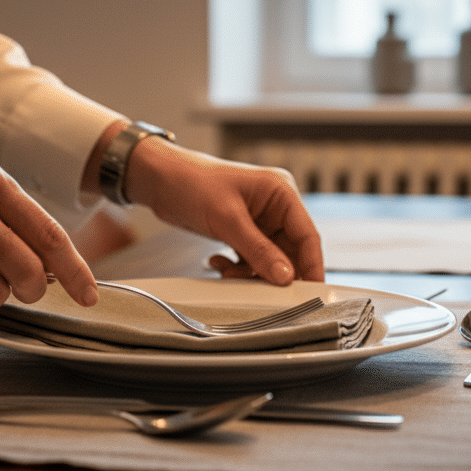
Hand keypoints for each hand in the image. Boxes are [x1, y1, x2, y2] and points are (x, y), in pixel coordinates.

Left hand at [122, 137, 323, 284]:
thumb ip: (258, 250)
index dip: (311, 265)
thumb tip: (285, 277)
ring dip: (251, 272)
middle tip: (261, 291)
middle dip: (274, 273)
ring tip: (228, 272)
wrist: (159, 180)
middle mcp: (274, 207)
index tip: (310, 291)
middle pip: (290, 252)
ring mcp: (258, 221)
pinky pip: (250, 259)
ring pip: (269, 260)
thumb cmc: (193, 183)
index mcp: (281, 193)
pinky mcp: (241, 232)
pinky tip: (218, 263)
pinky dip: (237, 268)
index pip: (307, 235)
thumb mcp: (228, 219)